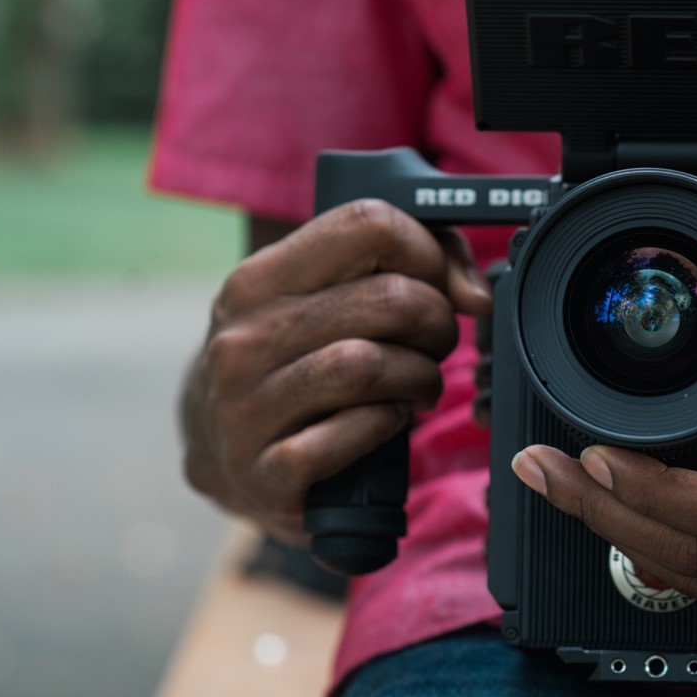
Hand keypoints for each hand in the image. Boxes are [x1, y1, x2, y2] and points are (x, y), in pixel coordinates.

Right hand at [181, 200, 491, 541]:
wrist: (220, 456)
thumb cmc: (293, 366)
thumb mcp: (322, 303)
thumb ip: (406, 269)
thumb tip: (475, 294)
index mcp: (259, 279)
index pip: (367, 224)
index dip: (427, 252)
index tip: (437, 283)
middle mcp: (243, 337)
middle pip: (389, 299)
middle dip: (437, 323)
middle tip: (435, 344)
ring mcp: (246, 407)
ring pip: (370, 365)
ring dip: (420, 376)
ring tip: (418, 385)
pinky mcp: (266, 472)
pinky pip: (354, 432)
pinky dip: (388, 425)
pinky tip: (385, 421)